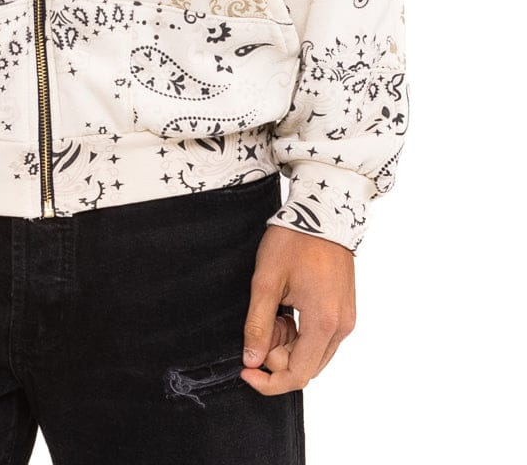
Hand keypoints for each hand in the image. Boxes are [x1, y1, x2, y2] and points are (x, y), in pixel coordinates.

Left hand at [240, 224, 355, 394]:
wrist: (323, 210)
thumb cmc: (294, 240)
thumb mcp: (266, 280)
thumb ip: (257, 324)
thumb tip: (252, 360)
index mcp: (324, 323)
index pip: (298, 375)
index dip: (269, 381)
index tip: (246, 370)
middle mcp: (342, 327)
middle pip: (306, 367)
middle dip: (277, 356)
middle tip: (260, 323)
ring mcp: (346, 319)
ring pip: (313, 354)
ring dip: (288, 344)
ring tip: (273, 310)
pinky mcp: (344, 310)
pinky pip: (321, 338)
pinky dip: (300, 333)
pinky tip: (287, 308)